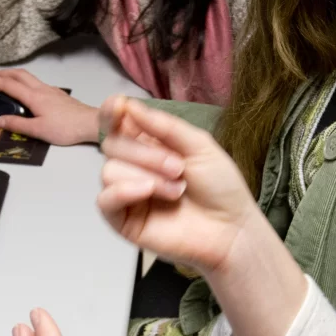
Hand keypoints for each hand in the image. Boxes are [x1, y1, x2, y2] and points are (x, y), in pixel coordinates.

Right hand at [0, 69, 99, 144]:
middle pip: (18, 75)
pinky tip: (27, 90)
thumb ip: (18, 124)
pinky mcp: (58, 95)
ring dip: (13, 75)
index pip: (8, 85)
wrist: (91, 123)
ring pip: (28, 77)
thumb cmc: (66, 128)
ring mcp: (51, 90)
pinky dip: (24, 81)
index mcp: (34, 97)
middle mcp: (41, 89)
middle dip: (2, 73)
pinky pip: (36, 82)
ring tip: (5, 79)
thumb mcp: (39, 130)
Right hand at [98, 97, 310, 335]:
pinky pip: (105, 200)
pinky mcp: (123, 221)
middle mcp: (134, 167)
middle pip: (112, 144)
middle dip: (145, 153)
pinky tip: (148, 191)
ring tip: (177, 190)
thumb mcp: (199, 145)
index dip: (112, 112)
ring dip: (146, 175)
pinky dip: (124, 191)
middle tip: (178, 168)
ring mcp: (127, 194)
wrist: (230, 229)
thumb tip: (129, 106)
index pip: (117, 124)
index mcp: (149, 145)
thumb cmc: (220, 188)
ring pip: (109, 170)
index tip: (120, 107)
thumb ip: (164, 125)